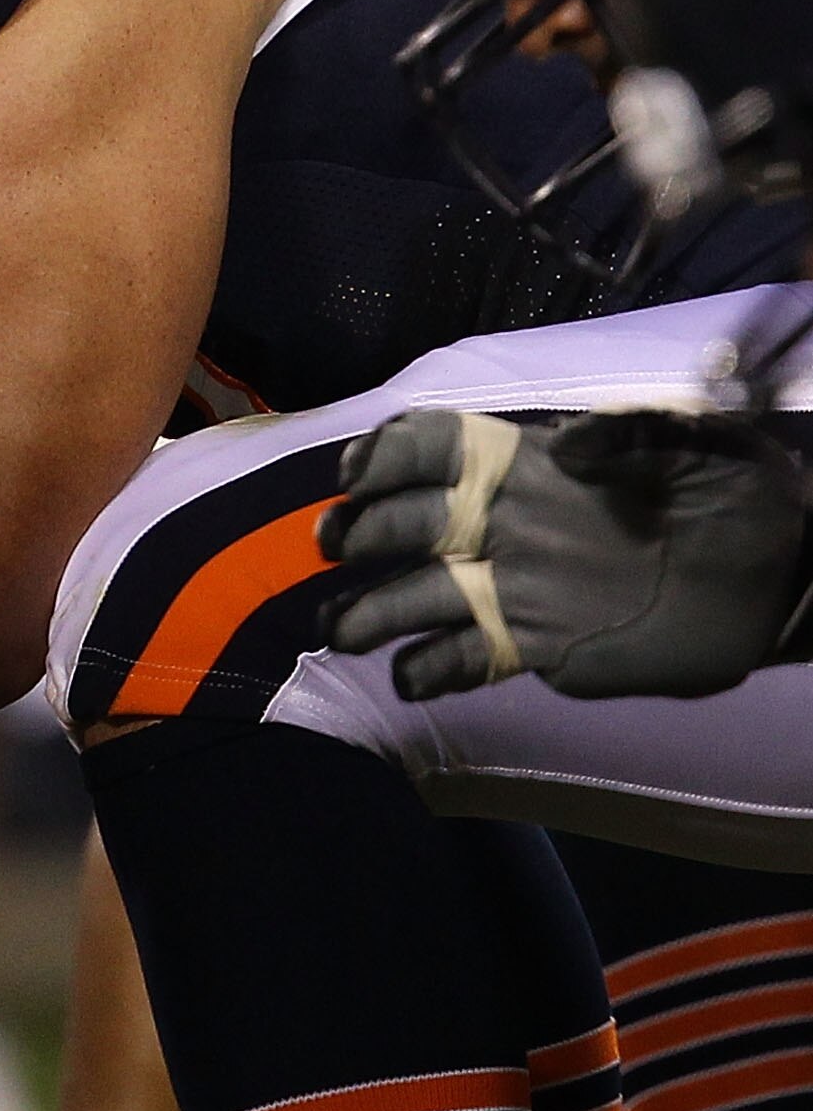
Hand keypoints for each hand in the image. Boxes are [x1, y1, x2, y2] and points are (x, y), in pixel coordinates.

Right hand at [319, 406, 807, 700]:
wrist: (777, 584)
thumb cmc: (738, 496)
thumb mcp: (700, 441)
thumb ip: (632, 434)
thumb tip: (562, 448)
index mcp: (530, 466)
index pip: (434, 448)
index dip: (386, 456)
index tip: (358, 478)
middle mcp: (505, 526)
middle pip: (407, 523)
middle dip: (360, 531)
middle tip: (341, 549)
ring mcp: (514, 591)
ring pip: (418, 597)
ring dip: (370, 611)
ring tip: (344, 630)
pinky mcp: (534, 650)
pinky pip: (461, 660)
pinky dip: (426, 671)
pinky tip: (410, 676)